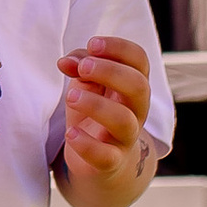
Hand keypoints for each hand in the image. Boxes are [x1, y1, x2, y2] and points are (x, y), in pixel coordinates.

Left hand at [55, 32, 155, 206]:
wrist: (99, 161)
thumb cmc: (94, 112)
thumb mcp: (86, 84)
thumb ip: (79, 65)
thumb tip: (66, 62)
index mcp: (132, 84)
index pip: (140, 60)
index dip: (119, 47)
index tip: (93, 44)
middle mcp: (136, 110)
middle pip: (139, 86)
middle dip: (110, 71)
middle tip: (82, 68)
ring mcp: (126, 137)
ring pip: (124, 120)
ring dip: (96, 105)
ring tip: (70, 97)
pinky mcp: (111, 162)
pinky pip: (106, 156)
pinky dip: (87, 144)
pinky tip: (70, 134)